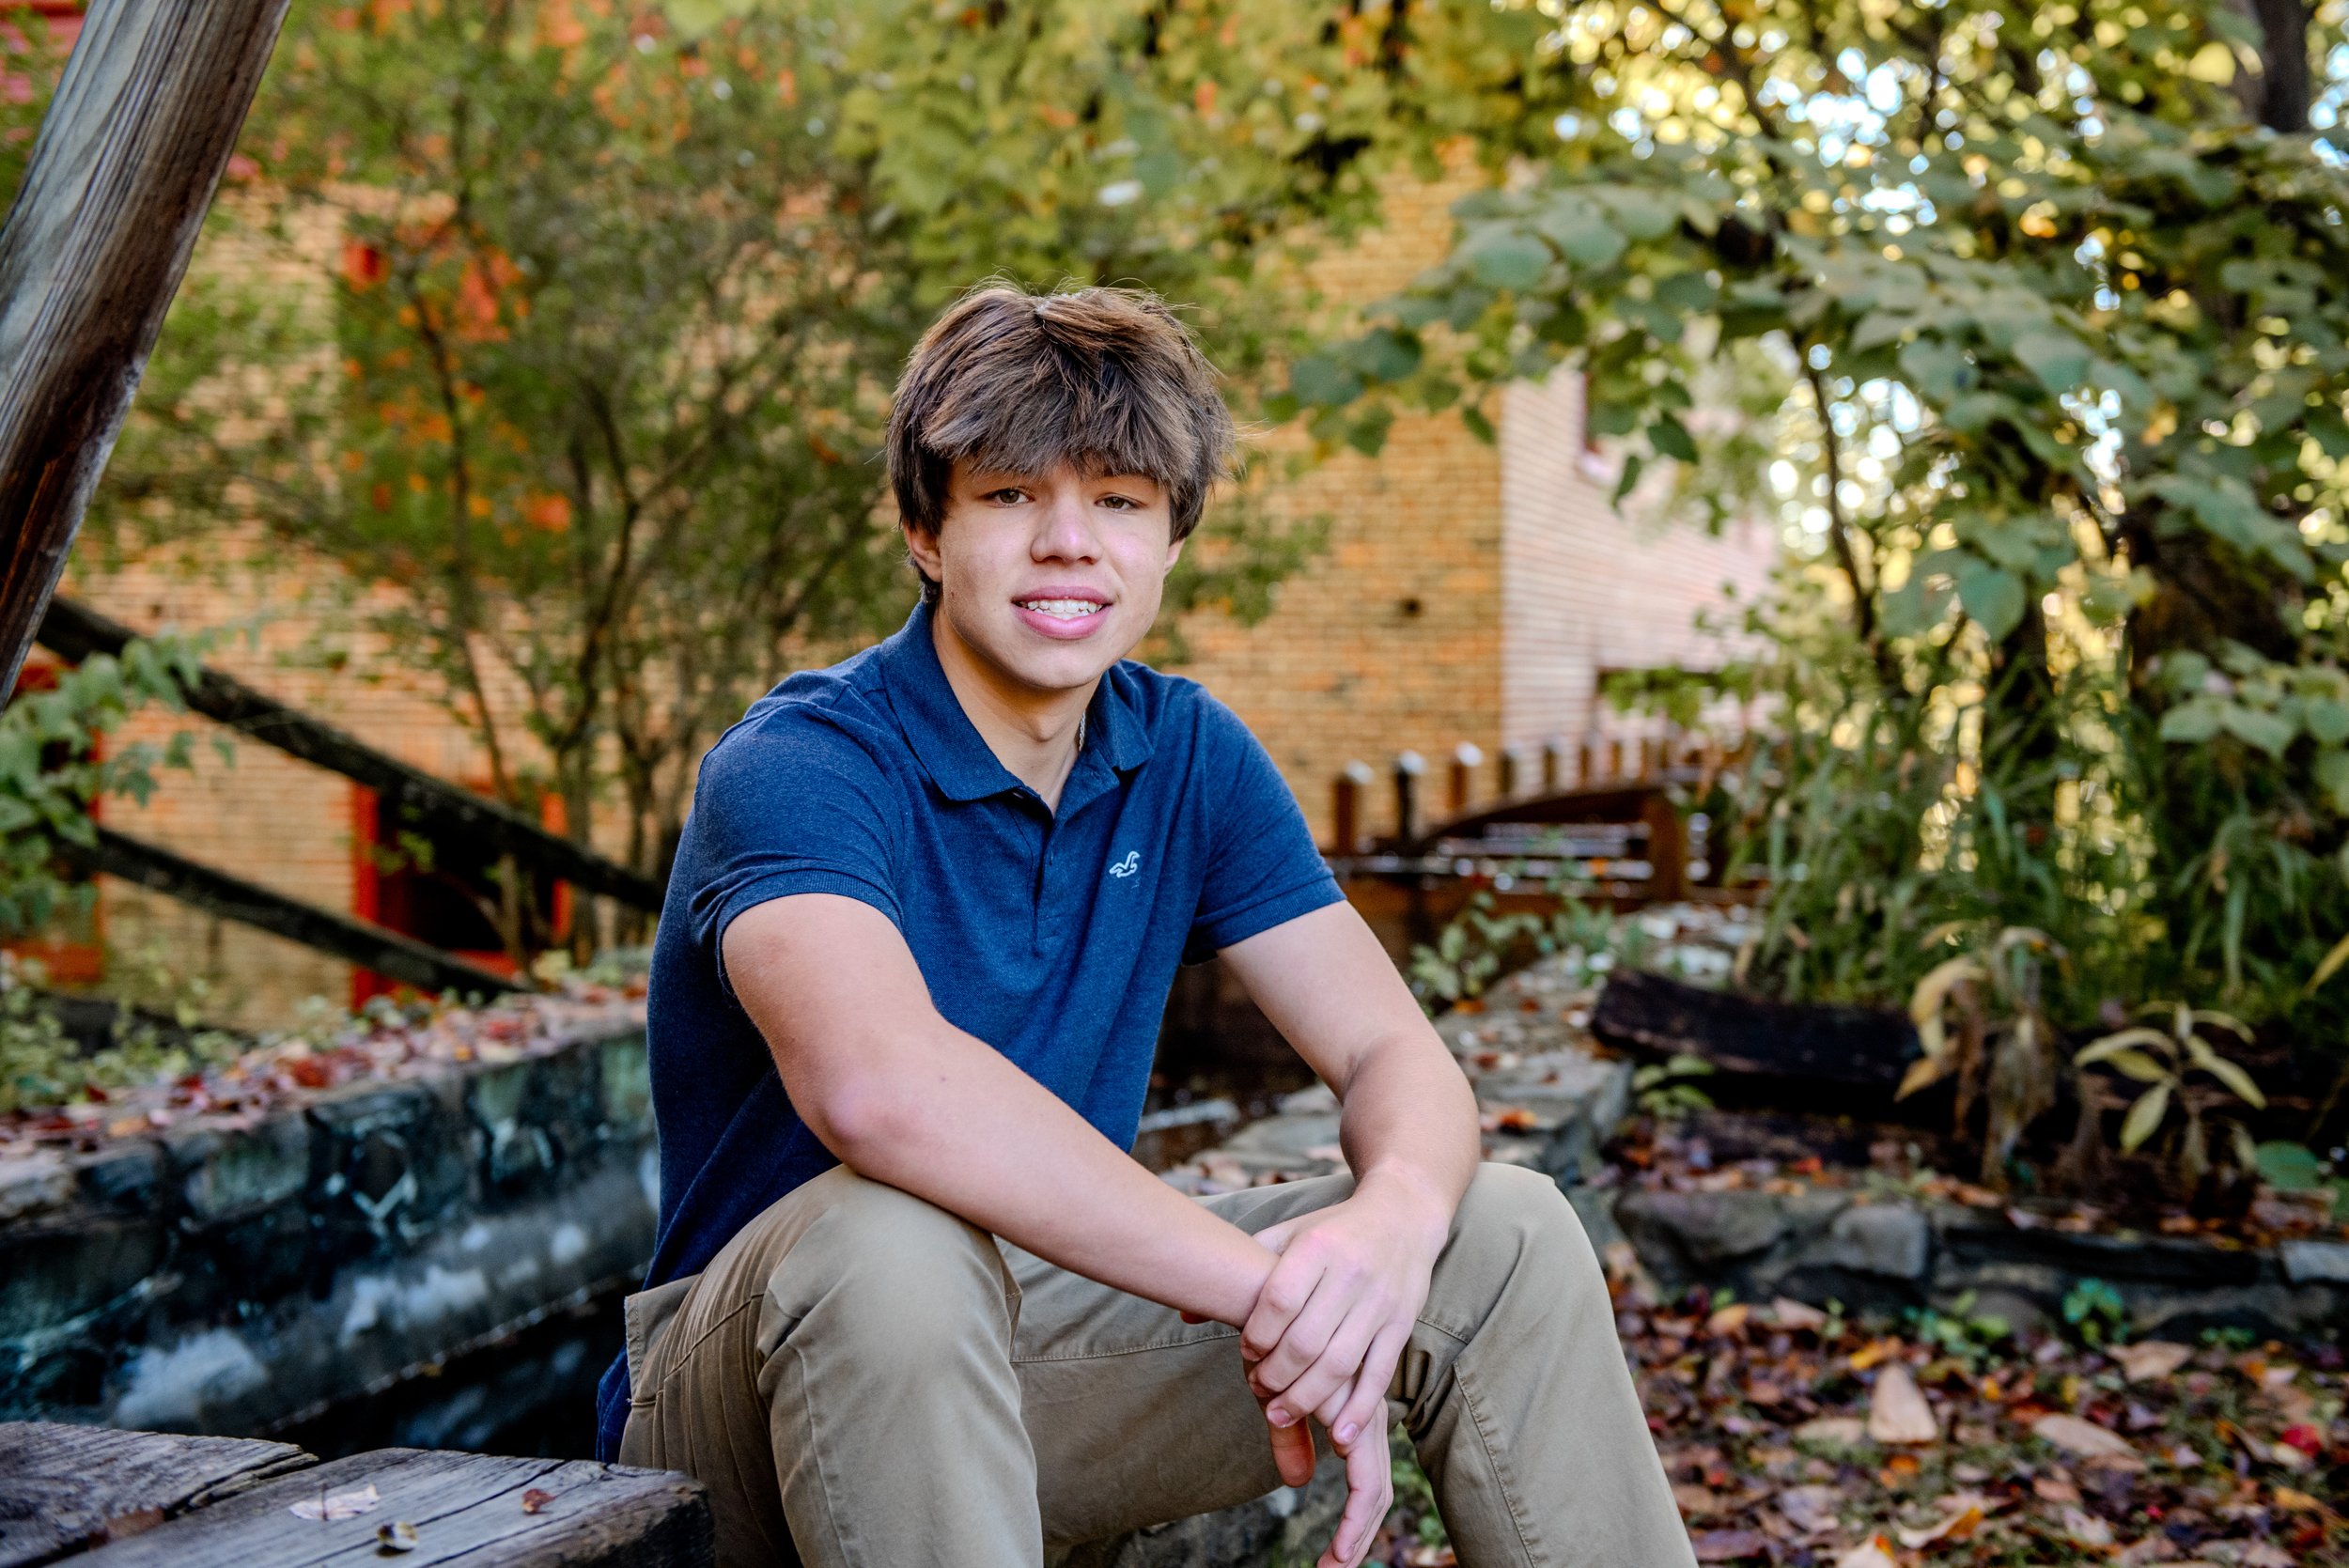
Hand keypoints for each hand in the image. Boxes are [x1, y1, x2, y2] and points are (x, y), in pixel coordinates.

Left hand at [1241, 1174, 1450, 1567]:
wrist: (1402, 1215)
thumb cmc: (1331, 1231)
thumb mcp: (1286, 1236)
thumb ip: (1239, 1271)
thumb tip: (1182, 1314)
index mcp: (1318, 1246)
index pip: (1279, 1300)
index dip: (1257, 1334)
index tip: (1246, 1351)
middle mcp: (1351, 1273)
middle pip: (1306, 1340)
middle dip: (1275, 1375)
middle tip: (1258, 1390)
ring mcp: (1380, 1301)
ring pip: (1340, 1364)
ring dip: (1306, 1399)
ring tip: (1279, 1414)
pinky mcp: (1402, 1324)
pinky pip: (1379, 1374)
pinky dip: (1358, 1410)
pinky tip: (1337, 1437)